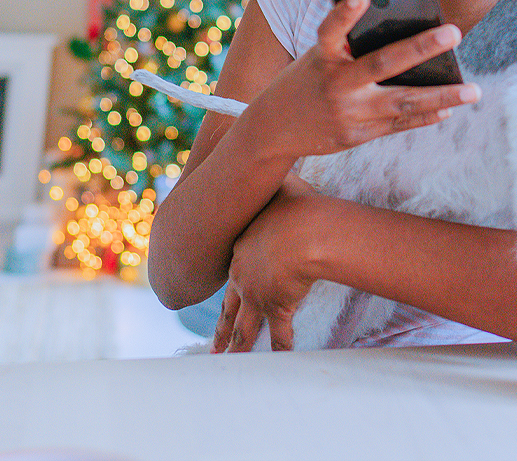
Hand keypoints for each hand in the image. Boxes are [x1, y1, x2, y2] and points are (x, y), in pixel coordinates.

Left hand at [212, 174, 320, 352]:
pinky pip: (280, 332)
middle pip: (229, 307)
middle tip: (213, 345)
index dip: (233, 278)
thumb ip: (278, 179)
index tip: (230, 284)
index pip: (234, 267)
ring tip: (227, 358)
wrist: (303, 232)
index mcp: (240, 249)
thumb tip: (280, 158)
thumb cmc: (294, 205)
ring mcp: (257, 294)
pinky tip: (278, 359)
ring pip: (245, 325)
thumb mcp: (281, 186)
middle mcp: (242, 275)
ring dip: (237, 344)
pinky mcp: (277, 305)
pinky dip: (281, 347)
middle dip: (222, 327)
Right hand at [247, 0, 479, 158]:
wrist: (271, 129)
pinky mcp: (358, 135)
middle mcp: (336, 85)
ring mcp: (349, 113)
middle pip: (382, 64)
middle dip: (420, 48)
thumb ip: (352, 47)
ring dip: (442, 97)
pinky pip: (399, 124)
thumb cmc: (305, 80)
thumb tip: (407, 34)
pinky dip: (425, 116)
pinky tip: (449, 109)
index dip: (344, 13)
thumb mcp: (317, 59)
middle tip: (454, 32)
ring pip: (402, 102)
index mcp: (321, 58)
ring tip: (474, 91)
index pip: (330, 30)